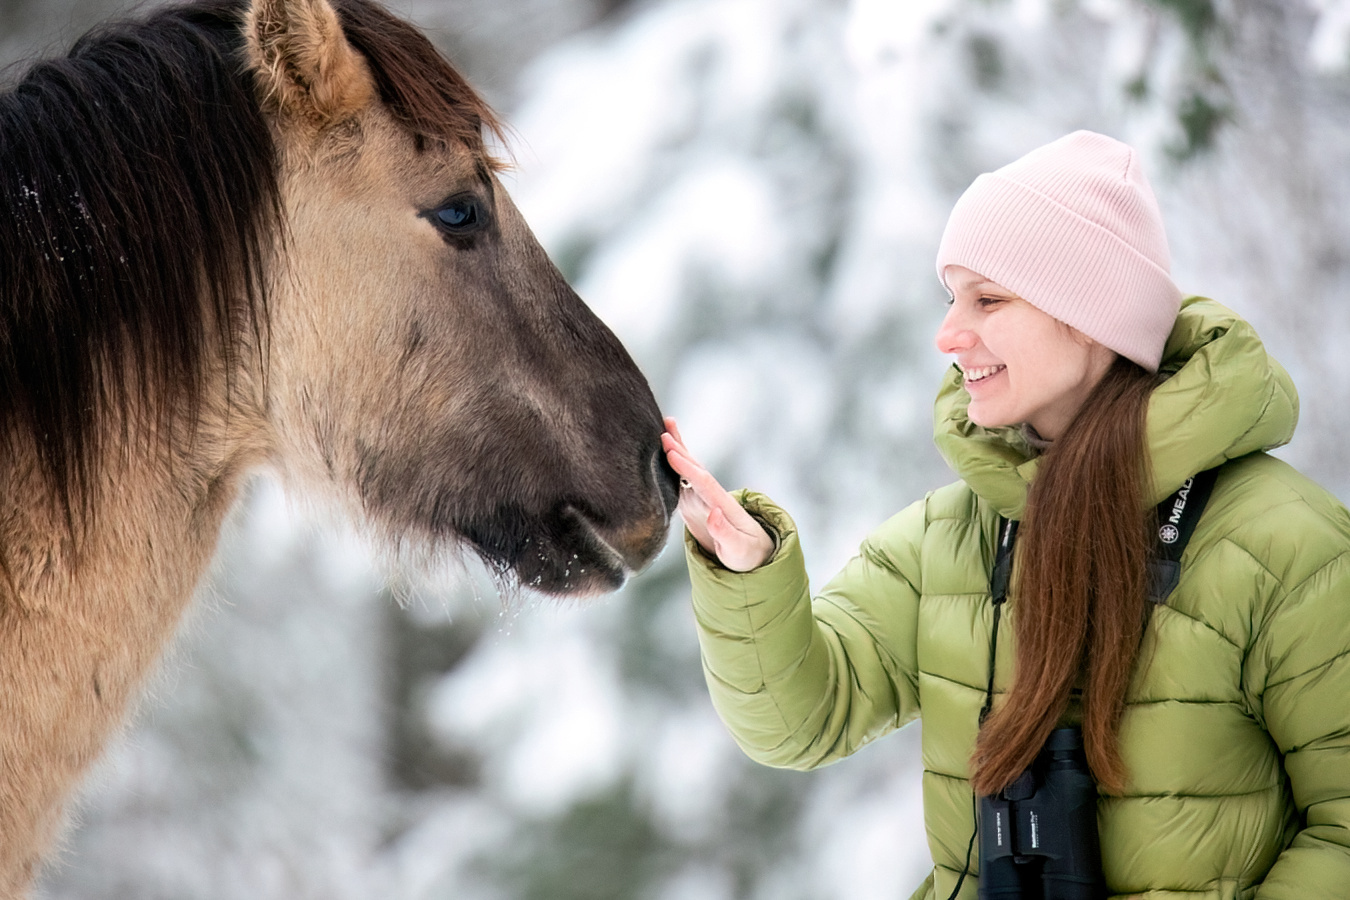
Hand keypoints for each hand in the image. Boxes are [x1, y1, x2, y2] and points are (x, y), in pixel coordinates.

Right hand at [661, 417, 773, 571]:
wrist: (753, 555)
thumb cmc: (746, 554)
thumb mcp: (737, 548)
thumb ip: (724, 532)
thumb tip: (713, 512)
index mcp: (723, 504)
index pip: (704, 482)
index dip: (687, 468)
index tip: (671, 453)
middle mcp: (712, 496)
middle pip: (696, 468)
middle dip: (681, 449)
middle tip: (664, 430)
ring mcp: (703, 497)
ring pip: (689, 469)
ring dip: (678, 448)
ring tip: (666, 425)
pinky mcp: (695, 502)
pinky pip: (682, 479)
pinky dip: (674, 462)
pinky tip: (664, 450)